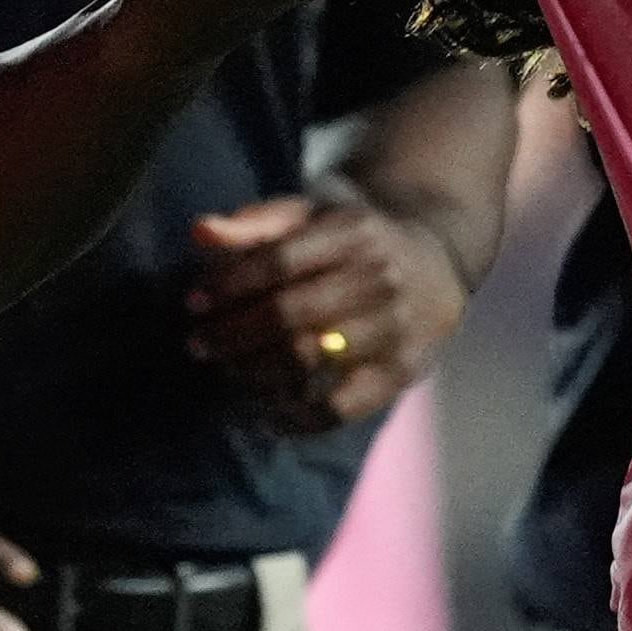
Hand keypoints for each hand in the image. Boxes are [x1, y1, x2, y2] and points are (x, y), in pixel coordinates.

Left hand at [185, 186, 472, 432]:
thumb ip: (258, 223)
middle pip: (288, 314)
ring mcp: (394, 328)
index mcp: (354, 232)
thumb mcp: (315, 214)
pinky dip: (293, 416)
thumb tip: (200, 232)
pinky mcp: (401, 372)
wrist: (437, 263)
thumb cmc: (356, 239)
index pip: (278, 262)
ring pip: (306, 360)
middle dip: (231, 334)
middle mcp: (380, 278)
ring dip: (252, 372)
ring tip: (226, 371)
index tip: (194, 303)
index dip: (229, 285)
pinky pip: (338, 408)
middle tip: (198, 345)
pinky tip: (264, 409)